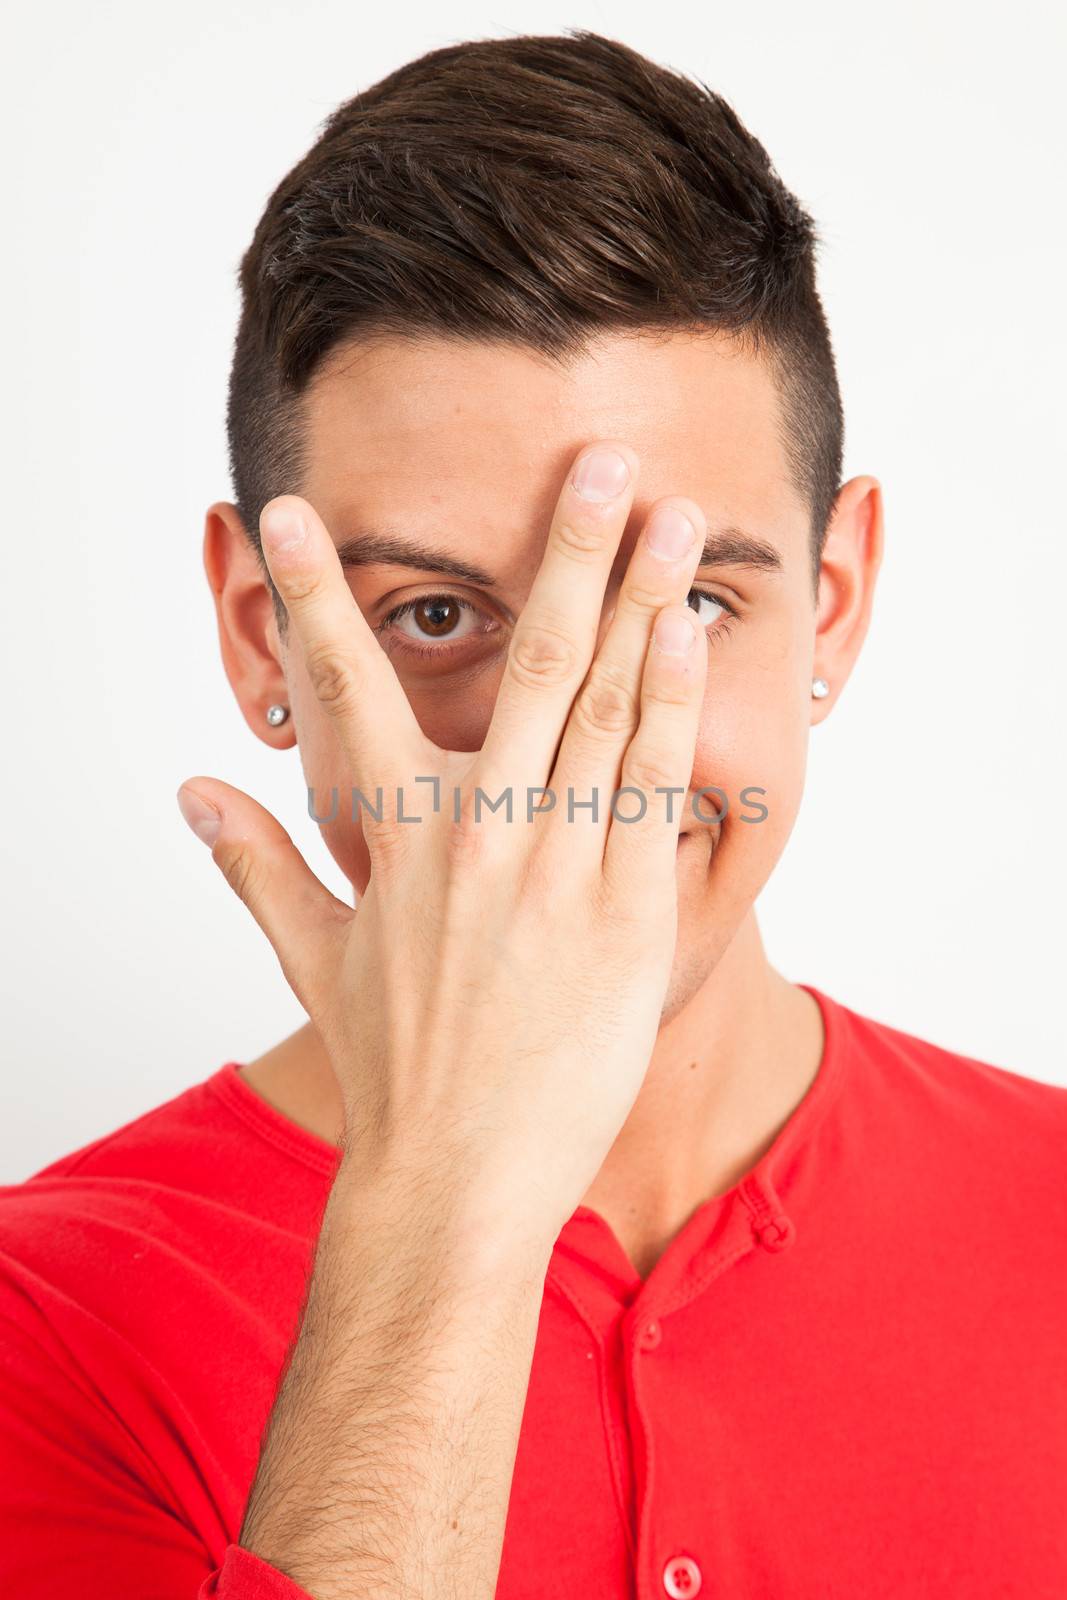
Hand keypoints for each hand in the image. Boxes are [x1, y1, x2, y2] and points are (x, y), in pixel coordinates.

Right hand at [177, 442, 708, 1267]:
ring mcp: (554, 866)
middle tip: (600, 462)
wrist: (457, 1179)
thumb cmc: (392, 1069)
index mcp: (394, 838)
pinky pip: (649, 786)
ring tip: (670, 516)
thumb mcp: (314, 959)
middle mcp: (475, 834)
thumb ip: (259, 861)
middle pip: (530, 663)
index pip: (346, 689)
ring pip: (605, 707)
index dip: (313, 596)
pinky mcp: (620, 910)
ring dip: (639, 600)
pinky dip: (667, 702)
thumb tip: (194, 790)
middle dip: (566, 549)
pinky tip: (682, 631)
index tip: (291, 516)